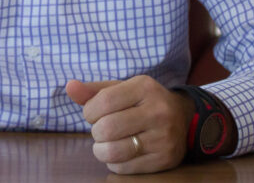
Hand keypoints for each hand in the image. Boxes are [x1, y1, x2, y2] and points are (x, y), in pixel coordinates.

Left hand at [66, 75, 193, 174]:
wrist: (184, 118)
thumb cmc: (143, 102)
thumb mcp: (122, 89)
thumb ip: (94, 90)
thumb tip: (69, 86)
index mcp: (145, 87)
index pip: (104, 101)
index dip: (89, 111)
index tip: (93, 114)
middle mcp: (157, 111)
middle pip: (107, 128)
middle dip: (96, 132)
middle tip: (102, 129)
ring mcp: (163, 137)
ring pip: (114, 151)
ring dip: (101, 150)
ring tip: (106, 143)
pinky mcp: (164, 159)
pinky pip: (124, 167)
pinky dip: (114, 162)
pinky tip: (121, 152)